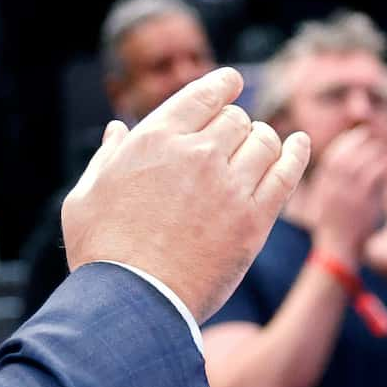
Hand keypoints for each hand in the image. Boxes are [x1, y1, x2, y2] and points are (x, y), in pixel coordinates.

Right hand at [63, 66, 312, 322]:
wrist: (134, 302)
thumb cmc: (102, 253)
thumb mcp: (85, 196)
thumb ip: (107, 158)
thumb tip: (119, 131)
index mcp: (155, 139)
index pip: (203, 95)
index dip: (223, 85)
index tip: (232, 84)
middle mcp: (197, 154)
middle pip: (236, 120)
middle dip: (236, 125)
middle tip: (234, 139)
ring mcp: (229, 187)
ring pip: (264, 142)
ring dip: (263, 141)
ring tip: (261, 147)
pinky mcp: (253, 221)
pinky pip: (287, 174)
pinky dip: (297, 154)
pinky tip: (300, 145)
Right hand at [306, 126, 386, 262]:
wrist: (337, 252)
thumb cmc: (333, 231)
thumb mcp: (323, 204)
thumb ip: (329, 185)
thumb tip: (336, 168)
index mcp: (321, 188)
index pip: (330, 157)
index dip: (343, 143)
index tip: (354, 135)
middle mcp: (331, 188)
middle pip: (344, 154)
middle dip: (357, 141)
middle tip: (370, 134)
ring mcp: (346, 194)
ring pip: (360, 161)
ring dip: (372, 150)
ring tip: (383, 147)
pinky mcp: (361, 201)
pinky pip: (373, 175)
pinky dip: (381, 165)